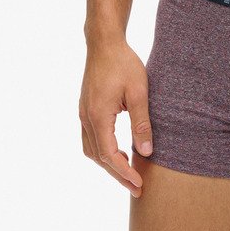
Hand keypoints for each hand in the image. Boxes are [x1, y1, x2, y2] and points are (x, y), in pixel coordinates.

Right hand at [79, 38, 153, 197]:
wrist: (104, 43)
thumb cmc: (123, 63)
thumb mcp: (139, 91)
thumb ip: (142, 122)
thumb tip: (146, 152)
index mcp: (98, 116)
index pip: (109, 155)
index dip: (124, 172)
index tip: (139, 184)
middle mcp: (86, 118)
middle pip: (98, 157)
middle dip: (117, 174)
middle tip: (136, 187)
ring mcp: (83, 113)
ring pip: (91, 150)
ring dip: (108, 164)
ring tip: (128, 171)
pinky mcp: (86, 109)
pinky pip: (91, 139)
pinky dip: (103, 150)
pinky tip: (119, 149)